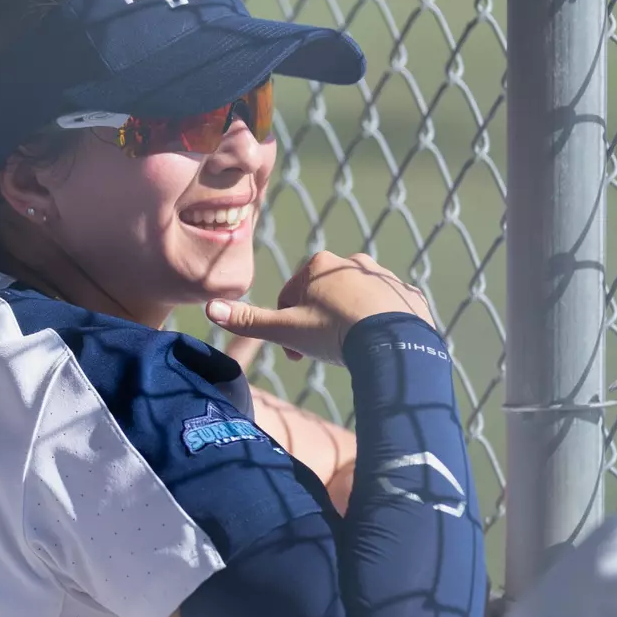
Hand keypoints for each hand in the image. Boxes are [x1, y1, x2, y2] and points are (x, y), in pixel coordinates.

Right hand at [205, 252, 433, 365]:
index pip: (290, 296)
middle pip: (323, 298)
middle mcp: (352, 263)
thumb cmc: (333, 333)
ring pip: (355, 304)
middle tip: (320, 353)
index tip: (296, 354)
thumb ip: (248, 320)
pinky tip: (376, 349)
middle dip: (317, 324)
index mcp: (319, 266)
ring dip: (348, 324)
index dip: (287, 327)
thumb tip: (209, 308)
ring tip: (349, 353)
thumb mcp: (285, 329)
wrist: (392, 344)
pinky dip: (379, 327)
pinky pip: (387, 311)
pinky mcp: (408, 295)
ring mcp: (384, 277)